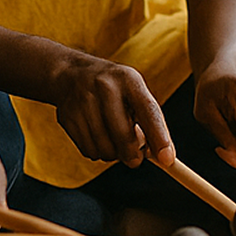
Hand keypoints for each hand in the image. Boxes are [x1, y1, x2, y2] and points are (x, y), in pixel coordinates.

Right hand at [48, 52, 174, 167]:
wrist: (72, 75)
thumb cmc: (115, 90)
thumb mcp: (135, 92)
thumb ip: (150, 121)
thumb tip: (164, 157)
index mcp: (129, 80)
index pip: (148, 111)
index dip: (159, 137)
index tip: (167, 160)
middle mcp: (105, 87)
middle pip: (123, 135)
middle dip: (133, 155)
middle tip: (136, 160)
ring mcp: (83, 102)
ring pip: (105, 148)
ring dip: (114, 155)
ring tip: (115, 142)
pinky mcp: (68, 117)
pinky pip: (89, 150)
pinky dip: (98, 152)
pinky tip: (99, 139)